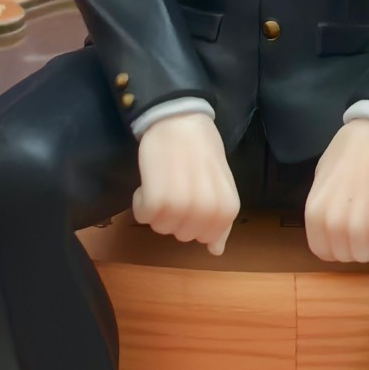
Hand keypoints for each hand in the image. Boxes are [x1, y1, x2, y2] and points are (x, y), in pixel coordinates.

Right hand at [132, 112, 240, 254]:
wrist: (179, 119)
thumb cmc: (201, 149)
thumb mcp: (220, 184)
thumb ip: (220, 219)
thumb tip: (216, 250)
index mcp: (227, 209)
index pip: (207, 238)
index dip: (195, 219)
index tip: (193, 194)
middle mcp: (207, 212)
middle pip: (182, 236)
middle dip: (177, 215)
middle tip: (178, 184)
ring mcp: (182, 208)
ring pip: (161, 228)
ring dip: (158, 208)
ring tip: (165, 180)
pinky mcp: (157, 201)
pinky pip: (143, 217)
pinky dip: (141, 202)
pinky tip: (150, 181)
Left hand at [304, 117, 368, 262]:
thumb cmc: (344, 154)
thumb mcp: (320, 183)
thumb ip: (322, 209)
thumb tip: (329, 228)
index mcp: (313, 212)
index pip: (322, 252)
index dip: (338, 249)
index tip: (350, 238)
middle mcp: (331, 221)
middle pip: (346, 256)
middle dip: (359, 248)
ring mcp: (356, 221)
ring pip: (366, 254)